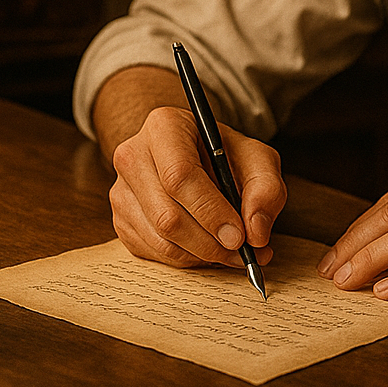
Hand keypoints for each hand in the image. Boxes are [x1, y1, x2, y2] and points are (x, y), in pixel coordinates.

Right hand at [109, 105, 286, 267]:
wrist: (196, 156)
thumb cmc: (225, 155)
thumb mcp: (257, 159)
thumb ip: (266, 190)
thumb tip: (256, 233)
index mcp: (164, 127)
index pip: (179, 176)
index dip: (210, 212)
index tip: (239, 236)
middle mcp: (133, 156)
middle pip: (167, 215)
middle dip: (211, 242)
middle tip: (243, 252)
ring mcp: (121, 190)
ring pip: (160, 239)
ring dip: (203, 255)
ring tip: (233, 252)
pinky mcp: (121, 220)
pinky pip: (154, 252)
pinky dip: (188, 259)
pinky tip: (208, 248)